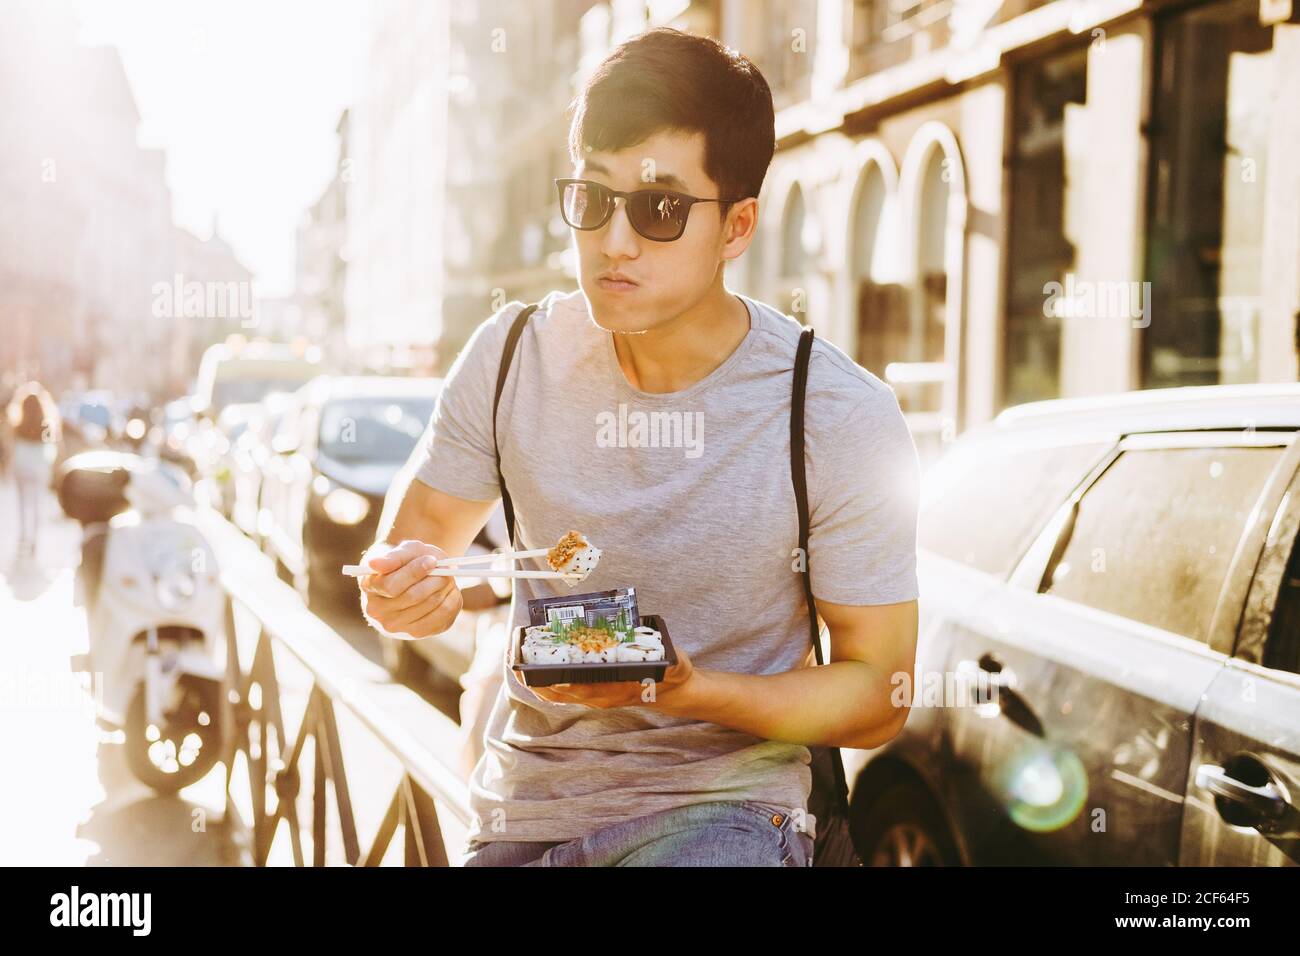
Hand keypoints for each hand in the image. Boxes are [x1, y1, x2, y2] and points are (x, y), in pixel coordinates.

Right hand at [357, 539, 462, 638]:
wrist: (415, 578)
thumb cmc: (407, 561)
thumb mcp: (403, 551)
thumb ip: (392, 557)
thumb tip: (374, 564)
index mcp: (369, 586)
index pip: (392, 586)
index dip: (415, 572)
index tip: (431, 560)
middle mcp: (377, 611)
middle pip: (413, 597)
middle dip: (434, 579)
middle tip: (444, 568)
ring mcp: (395, 626)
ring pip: (430, 605)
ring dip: (445, 587)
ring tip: (446, 578)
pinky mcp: (417, 633)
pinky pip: (443, 616)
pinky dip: (451, 600)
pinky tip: (448, 591)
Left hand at [519, 645, 695, 710]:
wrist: (672, 691)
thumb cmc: (671, 675)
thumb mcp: (674, 666)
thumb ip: (671, 663)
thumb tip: (669, 660)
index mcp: (616, 691)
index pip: (584, 690)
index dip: (564, 684)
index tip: (546, 675)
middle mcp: (599, 697)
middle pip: (559, 692)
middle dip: (534, 679)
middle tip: (515, 659)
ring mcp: (592, 695)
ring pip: (554, 692)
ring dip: (533, 678)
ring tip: (515, 658)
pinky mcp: (589, 690)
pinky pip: (559, 689)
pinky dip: (542, 678)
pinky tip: (531, 665)